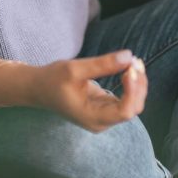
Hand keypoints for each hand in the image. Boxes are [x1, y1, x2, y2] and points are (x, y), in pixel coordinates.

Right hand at [28, 50, 146, 132]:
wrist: (38, 88)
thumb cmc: (53, 80)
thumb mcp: (75, 69)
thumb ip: (102, 64)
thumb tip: (129, 56)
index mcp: (93, 117)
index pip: (125, 111)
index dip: (133, 91)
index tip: (130, 68)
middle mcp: (101, 121)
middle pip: (132, 108)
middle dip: (138, 85)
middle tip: (135, 61)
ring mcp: (103, 116)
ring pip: (131, 104)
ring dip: (137, 84)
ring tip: (134, 62)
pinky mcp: (104, 108)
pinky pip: (124, 99)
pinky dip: (130, 85)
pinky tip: (129, 68)